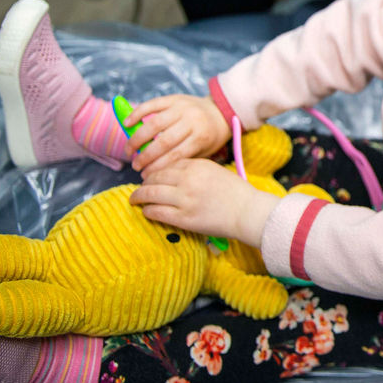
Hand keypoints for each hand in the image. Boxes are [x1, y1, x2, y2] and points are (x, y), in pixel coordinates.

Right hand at [122, 94, 229, 175]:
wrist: (220, 111)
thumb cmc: (209, 136)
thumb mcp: (203, 151)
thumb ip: (182, 159)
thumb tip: (155, 173)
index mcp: (201, 137)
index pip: (175, 155)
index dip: (157, 167)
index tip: (145, 176)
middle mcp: (192, 121)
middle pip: (163, 141)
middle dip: (145, 156)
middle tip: (135, 166)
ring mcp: (182, 107)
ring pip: (154, 124)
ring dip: (137, 139)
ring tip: (128, 151)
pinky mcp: (174, 97)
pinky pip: (152, 104)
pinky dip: (137, 113)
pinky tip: (127, 124)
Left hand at [130, 158, 279, 247]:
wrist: (247, 211)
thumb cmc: (235, 192)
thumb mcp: (215, 171)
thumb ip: (195, 169)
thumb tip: (172, 174)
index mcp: (197, 165)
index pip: (168, 164)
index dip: (156, 171)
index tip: (151, 176)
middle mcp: (188, 180)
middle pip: (155, 177)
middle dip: (144, 183)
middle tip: (139, 188)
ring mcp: (185, 199)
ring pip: (151, 194)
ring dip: (139, 196)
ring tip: (135, 199)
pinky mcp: (184, 218)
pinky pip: (157, 212)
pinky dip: (148, 211)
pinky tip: (146, 211)